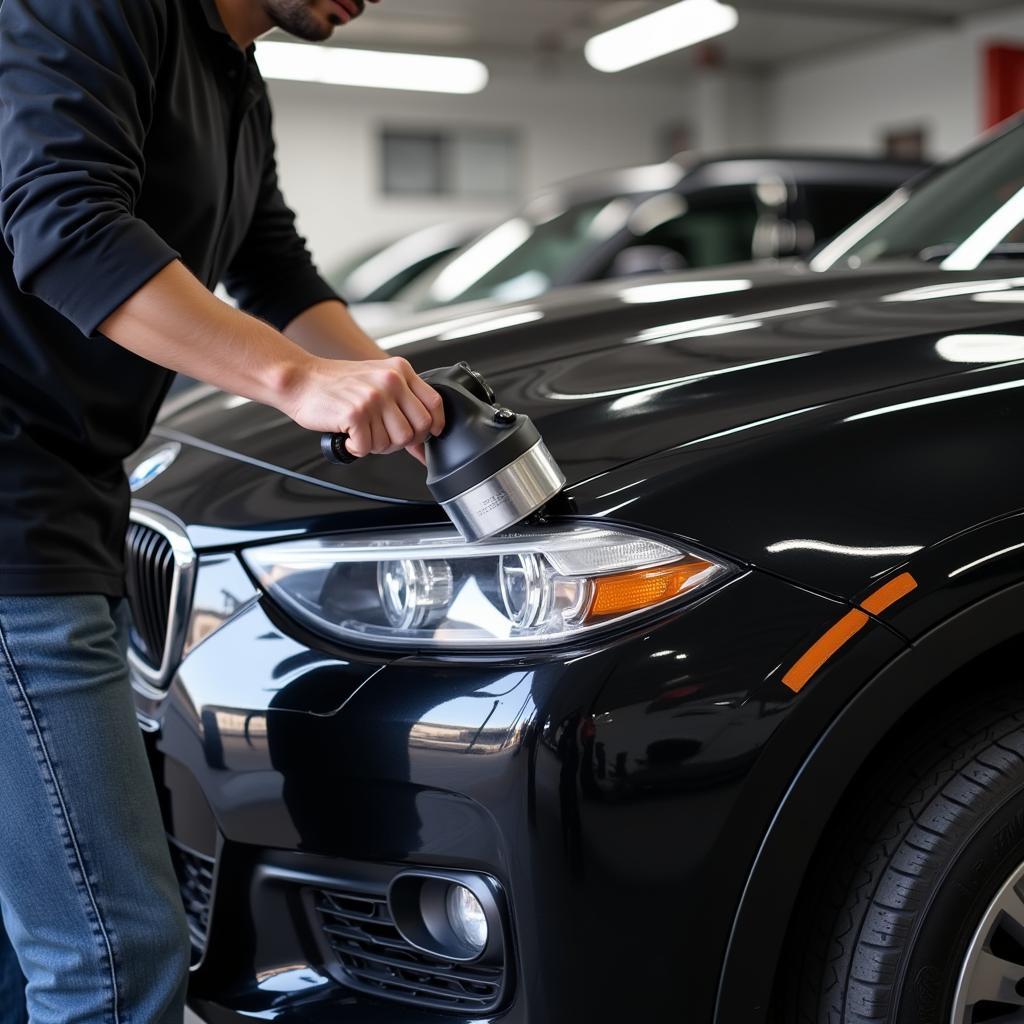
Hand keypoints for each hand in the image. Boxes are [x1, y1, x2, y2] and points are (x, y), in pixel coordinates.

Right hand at [286, 356, 443, 457]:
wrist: (300, 379)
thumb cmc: (336, 384)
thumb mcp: (377, 384)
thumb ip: (403, 406)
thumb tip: (424, 444)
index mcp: (400, 371)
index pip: (435, 403)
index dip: (434, 426)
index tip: (428, 435)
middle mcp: (390, 381)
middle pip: (418, 429)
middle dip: (401, 441)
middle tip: (381, 435)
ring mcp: (374, 397)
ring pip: (394, 442)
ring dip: (376, 446)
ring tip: (361, 432)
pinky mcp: (356, 413)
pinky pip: (368, 447)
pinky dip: (356, 449)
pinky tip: (348, 436)